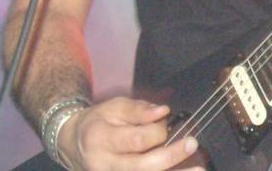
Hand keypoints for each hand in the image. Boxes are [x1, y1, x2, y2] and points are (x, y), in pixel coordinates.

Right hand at [58, 97, 204, 170]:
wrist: (72, 143)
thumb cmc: (99, 121)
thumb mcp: (114, 107)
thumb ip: (139, 110)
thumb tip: (164, 112)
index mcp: (102, 139)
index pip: (136, 140)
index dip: (157, 132)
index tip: (167, 121)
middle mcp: (104, 165)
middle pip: (142, 166)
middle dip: (171, 156)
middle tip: (193, 143)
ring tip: (199, 169)